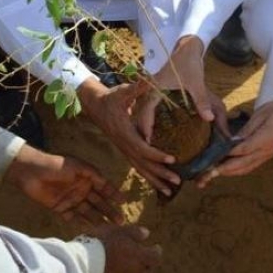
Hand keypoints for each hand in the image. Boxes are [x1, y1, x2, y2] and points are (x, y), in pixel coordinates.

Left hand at [4, 145, 124, 225]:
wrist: (31, 171)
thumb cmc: (56, 165)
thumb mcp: (78, 166)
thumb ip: (93, 175)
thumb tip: (108, 183)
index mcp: (87, 177)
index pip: (104, 187)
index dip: (114, 194)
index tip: (124, 201)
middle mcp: (81, 189)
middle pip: (98, 202)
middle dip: (109, 210)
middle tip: (121, 221)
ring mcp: (71, 199)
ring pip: (88, 211)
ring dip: (98, 219)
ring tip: (109, 228)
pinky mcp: (60, 208)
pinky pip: (73, 217)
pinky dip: (81, 223)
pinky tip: (90, 231)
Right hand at [79, 78, 181, 196]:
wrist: (95, 106)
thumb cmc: (111, 98)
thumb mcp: (122, 92)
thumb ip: (135, 88)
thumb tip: (147, 81)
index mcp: (125, 133)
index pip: (143, 148)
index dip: (157, 155)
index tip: (173, 159)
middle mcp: (124, 145)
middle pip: (143, 164)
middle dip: (160, 173)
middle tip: (178, 181)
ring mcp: (124, 150)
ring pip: (140, 169)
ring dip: (155, 180)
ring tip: (171, 191)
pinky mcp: (126, 151)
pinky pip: (138, 167)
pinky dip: (149, 176)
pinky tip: (159, 184)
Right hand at [92, 225, 161, 272]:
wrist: (84, 263)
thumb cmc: (103, 242)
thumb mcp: (120, 230)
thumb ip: (135, 232)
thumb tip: (146, 234)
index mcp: (140, 257)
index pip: (155, 256)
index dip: (156, 251)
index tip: (155, 247)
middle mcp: (135, 272)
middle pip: (147, 270)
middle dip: (146, 264)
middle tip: (142, 257)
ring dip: (133, 271)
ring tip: (127, 264)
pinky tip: (114, 270)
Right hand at [148, 35, 227, 131]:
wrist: (187, 47)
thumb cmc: (190, 63)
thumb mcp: (196, 83)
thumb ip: (201, 101)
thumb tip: (209, 119)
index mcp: (156, 87)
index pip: (146, 109)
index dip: (145, 125)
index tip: (147, 140)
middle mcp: (150, 88)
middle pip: (140, 110)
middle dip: (142, 127)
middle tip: (147, 145)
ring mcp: (152, 88)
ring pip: (143, 107)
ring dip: (144, 122)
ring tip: (149, 138)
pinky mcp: (156, 88)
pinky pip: (148, 104)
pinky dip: (149, 115)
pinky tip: (154, 125)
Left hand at [196, 98, 272, 187]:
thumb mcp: (258, 116)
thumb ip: (245, 131)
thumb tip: (231, 142)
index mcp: (266, 138)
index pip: (244, 149)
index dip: (229, 154)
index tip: (215, 158)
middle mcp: (267, 150)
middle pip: (244, 163)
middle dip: (226, 169)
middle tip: (210, 172)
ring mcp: (267, 155)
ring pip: (246, 168)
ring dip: (231, 172)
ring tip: (215, 173)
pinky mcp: (266, 156)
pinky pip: (251, 166)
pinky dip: (238, 170)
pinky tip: (228, 170)